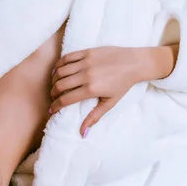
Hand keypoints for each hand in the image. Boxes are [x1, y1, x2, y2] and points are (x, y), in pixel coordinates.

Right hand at [50, 45, 177, 135]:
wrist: (134, 63)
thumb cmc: (123, 84)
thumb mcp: (110, 102)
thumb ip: (94, 116)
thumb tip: (83, 133)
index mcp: (91, 89)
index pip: (66, 99)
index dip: (55, 106)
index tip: (52, 110)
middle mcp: (86, 75)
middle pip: (60, 85)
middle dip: (53, 93)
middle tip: (53, 97)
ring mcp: (86, 62)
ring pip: (61, 71)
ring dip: (54, 79)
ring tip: (55, 85)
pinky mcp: (87, 52)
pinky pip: (67, 57)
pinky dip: (59, 65)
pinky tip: (58, 71)